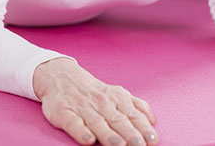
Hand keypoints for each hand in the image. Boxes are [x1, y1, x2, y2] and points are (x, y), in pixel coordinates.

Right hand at [34, 57, 158, 145]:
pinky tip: (88, 140)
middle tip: (139, 145)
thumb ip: (136, 106)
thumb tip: (152, 121)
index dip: (143, 128)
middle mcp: (102, 103)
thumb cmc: (94, 92)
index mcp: (117, 99)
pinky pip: (74, 123)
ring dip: (109, 135)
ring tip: (118, 145)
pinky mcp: (64, 112)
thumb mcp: (117, 93)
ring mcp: (83, 108)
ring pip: (98, 123)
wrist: (62, 76)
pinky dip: (81, 131)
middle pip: (118, 120)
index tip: (152, 139)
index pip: (133, 115)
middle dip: (130, 134)